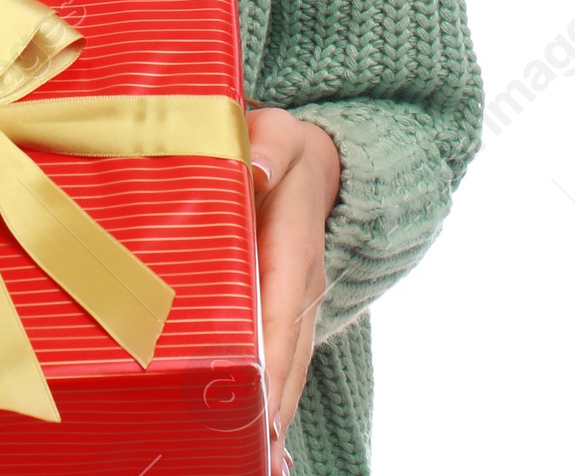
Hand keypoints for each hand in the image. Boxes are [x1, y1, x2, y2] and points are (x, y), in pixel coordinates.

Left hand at [247, 107, 342, 475]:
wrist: (319, 160)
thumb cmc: (283, 144)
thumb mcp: (276, 132)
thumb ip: (267, 146)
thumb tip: (256, 168)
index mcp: (293, 246)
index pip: (281, 308)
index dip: (269, 356)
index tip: (259, 401)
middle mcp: (303, 285)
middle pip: (288, 354)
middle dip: (273, 404)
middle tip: (255, 454)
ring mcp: (301, 302)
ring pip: (290, 367)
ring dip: (277, 413)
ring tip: (262, 463)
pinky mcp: (290, 310)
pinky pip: (285, 360)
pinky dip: (278, 401)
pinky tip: (267, 443)